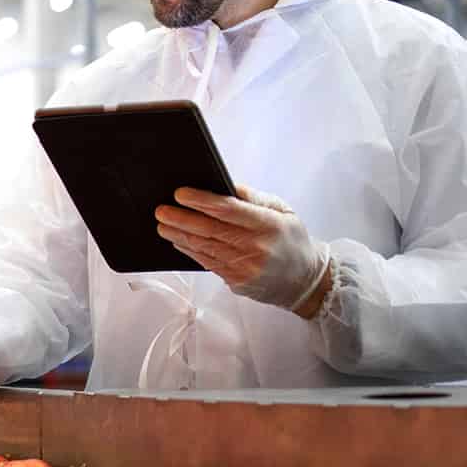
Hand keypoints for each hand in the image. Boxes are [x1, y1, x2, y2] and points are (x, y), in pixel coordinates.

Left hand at [154, 184, 332, 315]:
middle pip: (210, 230)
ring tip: (162, 225)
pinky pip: (207, 263)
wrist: (305, 280)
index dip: (201, 201)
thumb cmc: (291, 241)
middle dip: (182, 219)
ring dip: (179, 236)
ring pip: (205, 248)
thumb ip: (254, 197)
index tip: (180, 194)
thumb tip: (225, 185)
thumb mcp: (283, 211)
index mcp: (268, 224)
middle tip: (161, 210)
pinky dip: (190, 251)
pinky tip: (178, 241)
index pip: (228, 209)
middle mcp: (256, 246)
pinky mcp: (236, 281)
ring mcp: (245, 267)